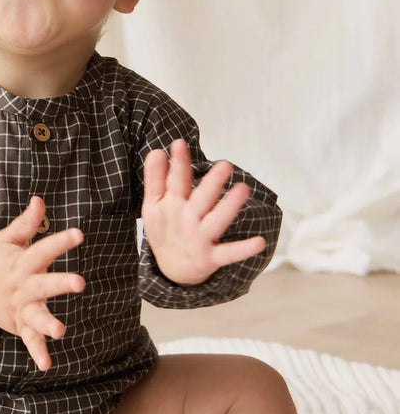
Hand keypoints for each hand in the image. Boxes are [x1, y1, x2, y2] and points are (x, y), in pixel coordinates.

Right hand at [0, 196, 84, 370]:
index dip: (61, 241)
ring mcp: (21, 308)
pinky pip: (29, 340)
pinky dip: (37, 352)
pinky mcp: (20, 325)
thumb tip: (40, 198)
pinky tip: (47, 364)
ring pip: (36, 316)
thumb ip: (26, 223)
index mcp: (22, 263)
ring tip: (60, 331)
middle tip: (80, 283)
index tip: (79, 234)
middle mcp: (23, 287)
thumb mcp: (7, 240)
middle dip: (60, 283)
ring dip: (47, 323)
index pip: (43, 250)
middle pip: (43, 284)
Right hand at [141, 139, 266, 285]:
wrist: (171, 270)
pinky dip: (244, 249)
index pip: (176, 181)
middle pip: (201, 200)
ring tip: (244, 189)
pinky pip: (229, 253)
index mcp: (173, 206)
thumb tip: (156, 151)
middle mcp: (187, 220)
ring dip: (230, 207)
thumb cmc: (166, 230)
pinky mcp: (212, 258)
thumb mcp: (153, 205)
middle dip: (212, 184)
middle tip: (225, 165)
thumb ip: (155, 178)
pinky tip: (260, 242)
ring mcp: (200, 239)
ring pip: (216, 221)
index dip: (178, 163)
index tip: (180, 144)